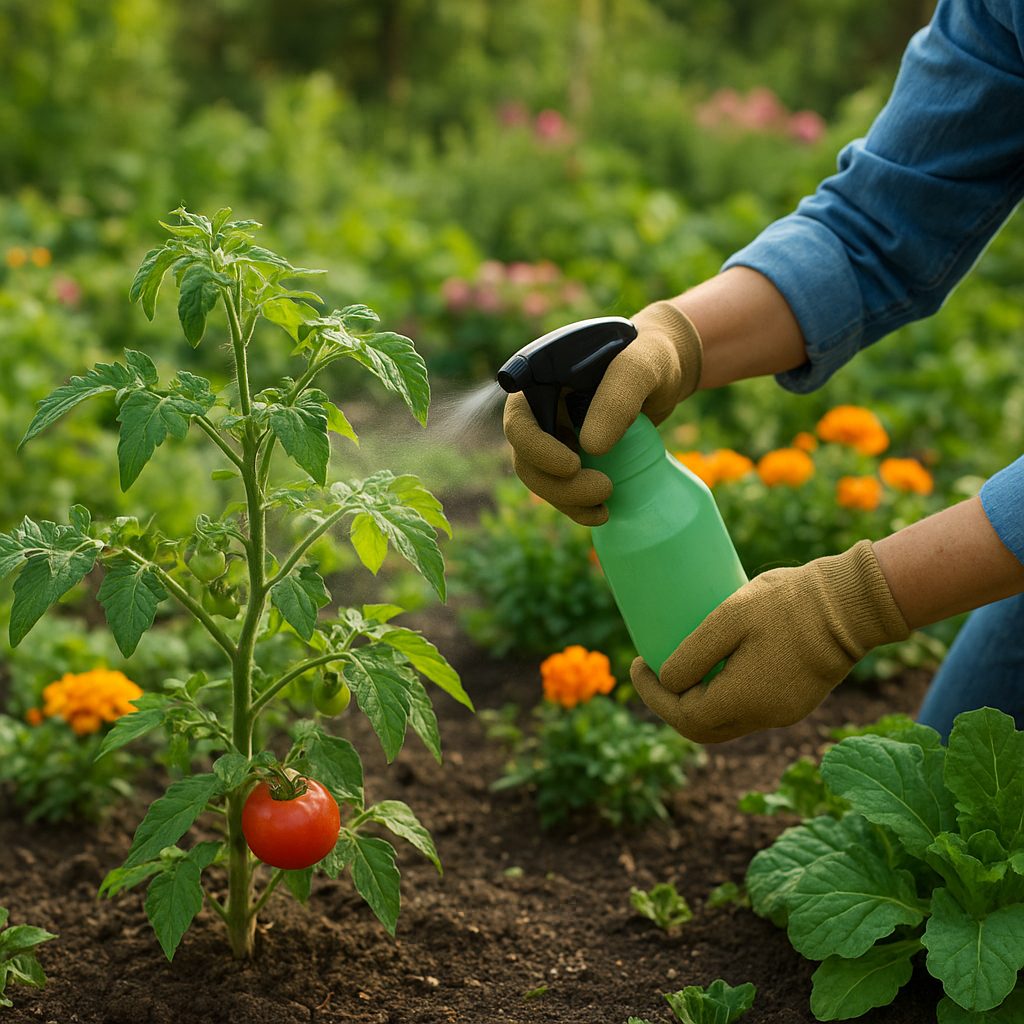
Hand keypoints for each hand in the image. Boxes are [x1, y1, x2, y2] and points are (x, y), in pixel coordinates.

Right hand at [502, 301, 702, 525]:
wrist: (664, 375)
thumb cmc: (651, 359)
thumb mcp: (641, 368)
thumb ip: (618, 397)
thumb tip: (591, 447)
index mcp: (540, 378)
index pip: (519, 421)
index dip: (535, 449)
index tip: (573, 465)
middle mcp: (538, 408)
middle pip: (526, 457)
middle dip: (557, 484)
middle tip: (603, 488)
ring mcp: (552, 434)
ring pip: (540, 478)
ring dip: (566, 500)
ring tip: (605, 505)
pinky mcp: (569, 454)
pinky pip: (560, 488)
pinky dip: (576, 506)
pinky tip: (601, 514)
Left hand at [630, 541, 909, 742]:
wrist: (854, 603)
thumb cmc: (789, 603)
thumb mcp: (729, 617)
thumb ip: (693, 653)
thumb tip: (665, 679)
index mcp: (743, 701)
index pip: (682, 716)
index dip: (652, 695)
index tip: (637, 663)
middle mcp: (764, 717)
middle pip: (701, 729)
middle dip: (669, 705)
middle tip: (651, 671)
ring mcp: (783, 712)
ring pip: (725, 723)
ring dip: (695, 703)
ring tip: (678, 667)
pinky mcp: (796, 700)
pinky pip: (747, 710)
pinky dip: (721, 697)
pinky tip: (714, 668)